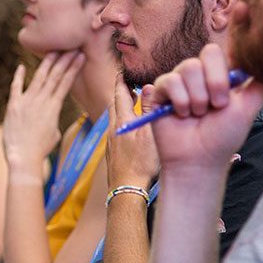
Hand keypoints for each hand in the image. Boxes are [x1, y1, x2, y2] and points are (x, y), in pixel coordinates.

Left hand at [2, 52, 84, 176]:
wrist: (24, 158)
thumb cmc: (41, 149)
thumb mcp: (54, 133)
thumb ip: (52, 118)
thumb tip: (50, 114)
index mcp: (54, 108)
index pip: (66, 83)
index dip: (73, 68)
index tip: (80, 56)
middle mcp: (41, 101)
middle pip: (55, 76)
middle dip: (64, 60)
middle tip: (71, 47)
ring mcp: (26, 102)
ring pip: (39, 78)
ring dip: (47, 63)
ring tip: (54, 51)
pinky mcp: (13, 106)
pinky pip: (16, 87)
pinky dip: (18, 76)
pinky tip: (21, 66)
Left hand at [107, 74, 159, 189]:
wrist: (126, 191)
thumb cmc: (142, 163)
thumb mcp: (151, 132)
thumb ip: (151, 109)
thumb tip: (148, 87)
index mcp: (123, 121)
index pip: (120, 94)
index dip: (122, 81)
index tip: (123, 71)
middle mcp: (113, 130)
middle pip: (115, 106)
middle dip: (122, 94)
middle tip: (129, 85)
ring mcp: (112, 143)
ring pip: (115, 120)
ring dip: (123, 110)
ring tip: (132, 106)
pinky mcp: (113, 155)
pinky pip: (117, 132)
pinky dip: (123, 125)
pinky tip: (131, 131)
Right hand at [146, 44, 262, 172]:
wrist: (200, 160)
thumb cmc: (223, 138)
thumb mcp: (248, 108)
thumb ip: (261, 83)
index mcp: (218, 75)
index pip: (224, 52)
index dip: (226, 73)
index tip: (228, 99)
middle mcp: (198, 75)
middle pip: (207, 53)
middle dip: (215, 83)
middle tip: (216, 107)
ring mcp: (178, 82)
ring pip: (188, 67)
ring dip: (198, 97)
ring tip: (197, 115)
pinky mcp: (159, 92)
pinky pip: (169, 81)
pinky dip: (180, 101)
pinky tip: (182, 115)